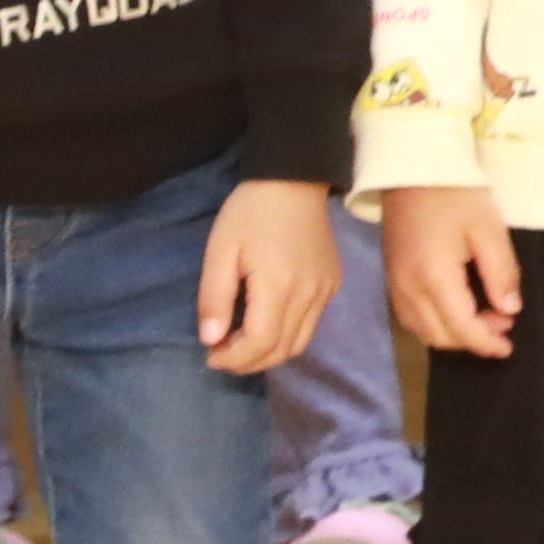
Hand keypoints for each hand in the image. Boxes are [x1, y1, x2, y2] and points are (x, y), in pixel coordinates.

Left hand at [199, 178, 342, 377]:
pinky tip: (267, 321)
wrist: (294, 180)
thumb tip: (211, 340)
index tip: (210, 355)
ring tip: (242, 345)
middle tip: (222, 354)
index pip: (260, 342)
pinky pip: (312, 323)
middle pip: (282, 349)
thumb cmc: (250, 213)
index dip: (234, 359)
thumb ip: (214, 298)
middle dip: (249, 362)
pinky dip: (287, 335)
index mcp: (279, 284)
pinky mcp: (333, 283)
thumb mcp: (220, 251)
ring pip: (301, 342)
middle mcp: (310, 294)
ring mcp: (326, 290)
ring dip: (270, 353)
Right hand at [382, 182, 522, 358]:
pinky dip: (435, 323)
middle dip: (473, 339)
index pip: (462, 329)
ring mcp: (395, 285)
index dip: (487, 344)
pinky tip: (457, 309)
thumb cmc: (456, 194)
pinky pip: (411, 317)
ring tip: (486, 316)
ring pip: (423, 331)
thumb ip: (502, 273)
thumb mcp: (490, 230)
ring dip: (454, 333)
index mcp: (434, 278)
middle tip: (503, 324)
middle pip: (441, 336)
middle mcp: (408, 289)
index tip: (508, 348)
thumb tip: (510, 310)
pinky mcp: (391, 277)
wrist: (413, 169)